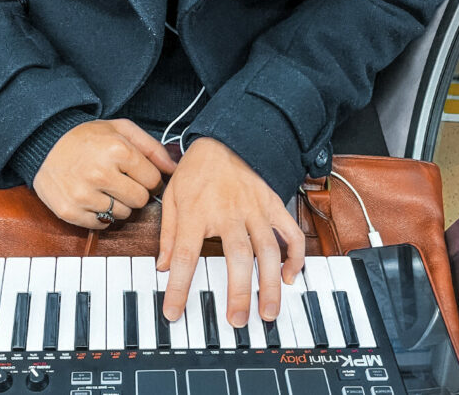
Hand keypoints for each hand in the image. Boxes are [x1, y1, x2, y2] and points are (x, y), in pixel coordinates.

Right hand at [33, 119, 176, 227]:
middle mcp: (100, 174)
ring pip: (122, 214)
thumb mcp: (121, 129)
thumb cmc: (87, 137)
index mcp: (117, 151)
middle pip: (140, 200)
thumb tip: (174, 169)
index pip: (153, 180)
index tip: (137, 173)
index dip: (148, 178)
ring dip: (118, 204)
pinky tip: (92, 198)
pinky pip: (101, 224)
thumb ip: (152, 148)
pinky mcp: (70, 211)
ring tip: (104, 188)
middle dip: (135, 192)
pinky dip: (100, 215)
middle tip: (120, 181)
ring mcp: (83, 195)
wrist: (44, 143)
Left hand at [158, 137, 304, 326]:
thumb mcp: (173, 197)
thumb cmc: (197, 170)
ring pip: (267, 251)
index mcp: (197, 213)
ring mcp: (255, 210)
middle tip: (237, 320)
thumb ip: (169, 234)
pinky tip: (290, 276)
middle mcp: (228, 214)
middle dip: (238, 293)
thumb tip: (164, 267)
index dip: (179, 288)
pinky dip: (295, 256)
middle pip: (236, 258)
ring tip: (269, 311)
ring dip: (270, 284)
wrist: (226, 139)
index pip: (186, 257)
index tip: (174, 313)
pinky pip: (290, 233)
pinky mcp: (273, 205)